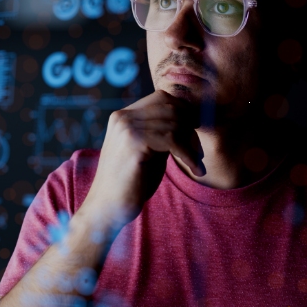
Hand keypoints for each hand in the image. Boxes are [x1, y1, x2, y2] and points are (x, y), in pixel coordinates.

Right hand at [79, 90, 204, 230]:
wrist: (107, 208)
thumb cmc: (131, 183)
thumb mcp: (148, 150)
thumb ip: (162, 133)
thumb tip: (190, 120)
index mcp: (122, 116)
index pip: (162, 98)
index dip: (184, 112)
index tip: (195, 133)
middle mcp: (122, 117)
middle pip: (171, 108)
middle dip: (190, 129)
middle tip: (198, 152)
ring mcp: (126, 128)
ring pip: (174, 124)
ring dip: (192, 145)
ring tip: (196, 163)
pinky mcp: (134, 143)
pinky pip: (173, 140)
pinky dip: (189, 155)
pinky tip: (196, 169)